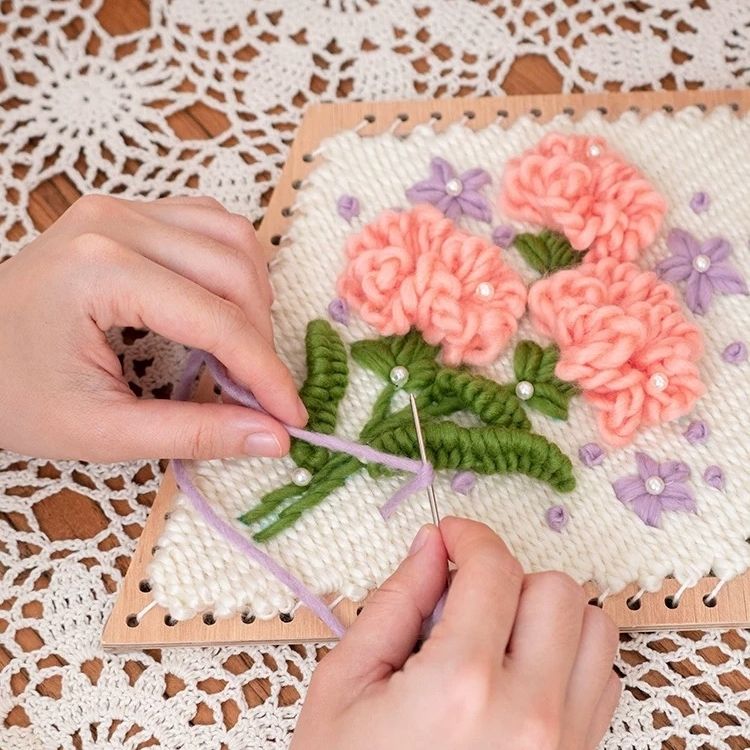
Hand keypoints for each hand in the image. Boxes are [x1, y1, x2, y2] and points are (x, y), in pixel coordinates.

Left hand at [0, 194, 306, 460]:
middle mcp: (115, 222)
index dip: (265, 373)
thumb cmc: (10, 392)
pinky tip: (222, 308)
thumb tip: (272, 437)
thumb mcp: (100, 429)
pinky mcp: (127, 213)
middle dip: (261, 337)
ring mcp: (121, 209)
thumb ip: (193, 432)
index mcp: (100, 271)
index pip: (217, 319)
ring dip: (254, 296)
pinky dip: (232, 267)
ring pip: (232, 236)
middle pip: (235, 269)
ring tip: (243, 350)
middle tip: (260, 392)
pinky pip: (208, 224)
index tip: (290, 415)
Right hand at [294, 518, 619, 749]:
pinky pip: (602, 680)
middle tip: (464, 596)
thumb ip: (394, 603)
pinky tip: (520, 673)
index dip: (469, 535)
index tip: (450, 535)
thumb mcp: (345, 686)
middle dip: (507, 576)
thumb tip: (431, 546)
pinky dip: (568, 658)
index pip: (494, 570)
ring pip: (593, 630)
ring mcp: (563, 744)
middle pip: (557, 591)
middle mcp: (528, 715)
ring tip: (497, 634)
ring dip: (547, 614)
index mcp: (460, 686)